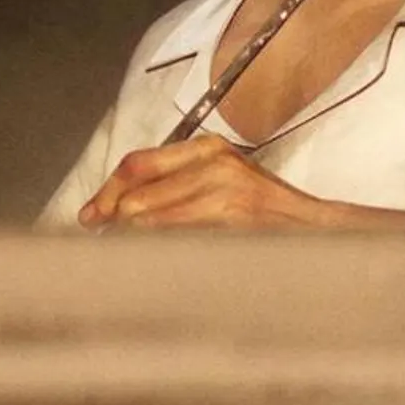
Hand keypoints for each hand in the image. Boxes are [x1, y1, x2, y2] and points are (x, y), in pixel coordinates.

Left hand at [77, 135, 335, 230]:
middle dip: (113, 217)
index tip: (90, 215)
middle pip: (138, 189)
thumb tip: (117, 208)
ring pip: (150, 215)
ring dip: (131, 237)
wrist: (314, 229)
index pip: (138, 163)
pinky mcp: (232, 215)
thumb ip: (175, 186)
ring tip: (125, 251)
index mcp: (207, 147)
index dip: (107, 191)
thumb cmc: (264, 211)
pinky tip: (155, 257)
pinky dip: (157, 247)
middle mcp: (213, 160)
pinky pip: (175, 234)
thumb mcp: (220, 182)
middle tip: (100, 237)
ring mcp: (224, 187)